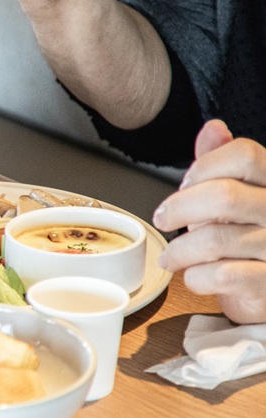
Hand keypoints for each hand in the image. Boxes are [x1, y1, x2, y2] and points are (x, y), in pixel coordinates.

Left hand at [153, 120, 265, 323]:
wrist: (264, 288)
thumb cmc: (244, 237)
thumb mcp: (231, 195)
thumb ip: (221, 164)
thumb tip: (213, 128)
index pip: (244, 154)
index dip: (204, 167)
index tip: (185, 185)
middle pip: (224, 195)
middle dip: (179, 208)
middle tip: (163, 219)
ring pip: (216, 239)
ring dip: (179, 251)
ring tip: (169, 258)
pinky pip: (222, 275)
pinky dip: (196, 277)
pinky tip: (193, 275)